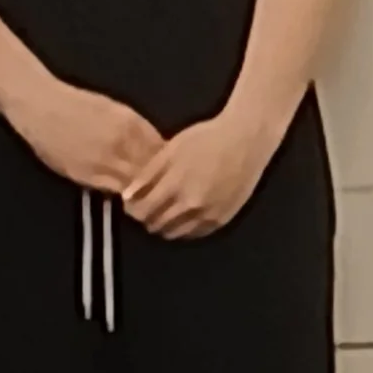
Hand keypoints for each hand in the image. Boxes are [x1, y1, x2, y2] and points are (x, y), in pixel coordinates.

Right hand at [5, 75, 161, 195]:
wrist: (39, 105)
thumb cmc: (75, 104)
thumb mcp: (113, 110)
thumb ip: (135, 131)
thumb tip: (155, 148)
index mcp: (132, 124)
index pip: (164, 153)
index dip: (169, 166)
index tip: (170, 174)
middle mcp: (122, 143)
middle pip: (154, 172)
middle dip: (160, 183)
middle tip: (163, 194)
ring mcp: (104, 160)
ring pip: (136, 185)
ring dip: (143, 194)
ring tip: (148, 201)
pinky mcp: (86, 175)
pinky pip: (114, 191)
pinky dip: (123, 196)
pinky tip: (126, 199)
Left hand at [123, 108, 276, 241]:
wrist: (245, 141)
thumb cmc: (204, 139)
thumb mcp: (170, 150)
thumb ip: (147, 175)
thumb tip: (128, 196)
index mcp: (175, 185)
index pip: (143, 211)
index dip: (132, 210)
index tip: (130, 204)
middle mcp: (192, 205)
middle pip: (157, 225)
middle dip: (146, 219)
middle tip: (145, 208)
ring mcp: (209, 214)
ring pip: (176, 233)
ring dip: (164, 226)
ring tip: (162, 212)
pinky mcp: (224, 218)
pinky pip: (197, 233)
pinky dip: (184, 229)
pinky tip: (182, 217)